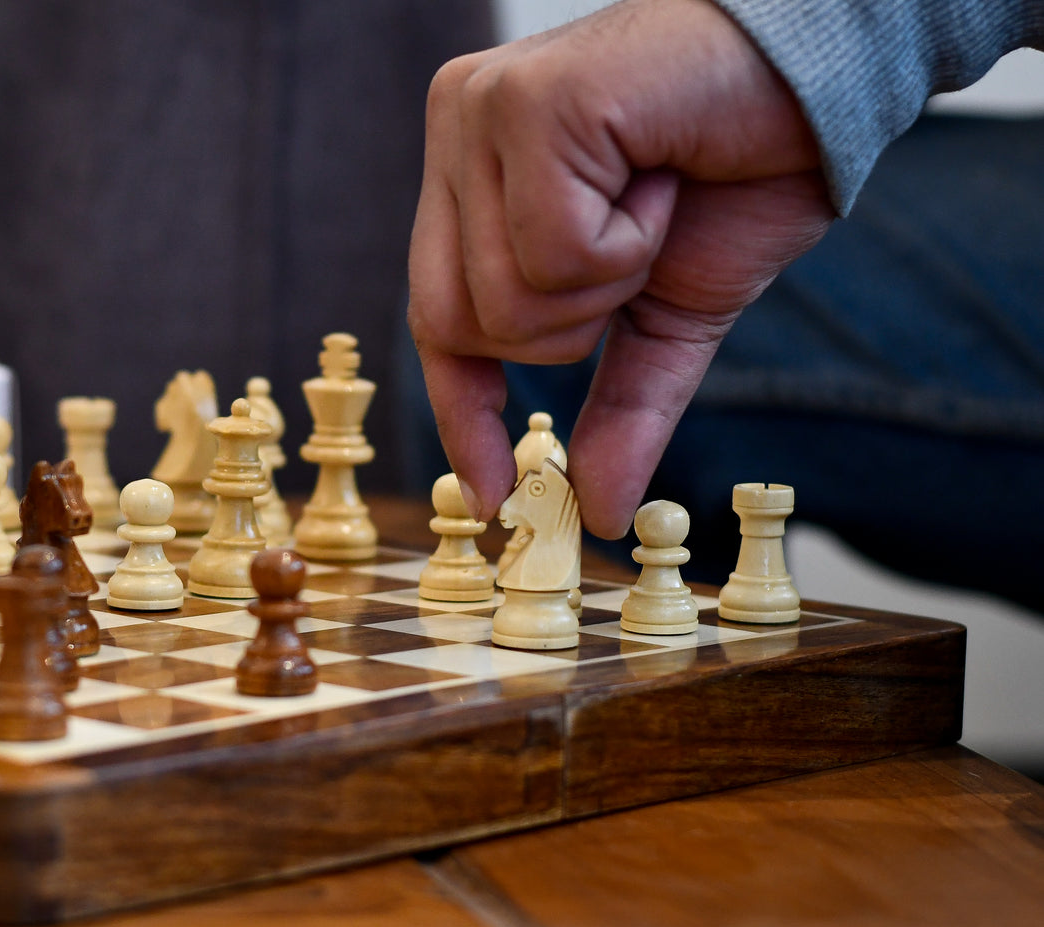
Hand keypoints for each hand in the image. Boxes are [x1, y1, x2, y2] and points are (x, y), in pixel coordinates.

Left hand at [408, 0, 834, 536]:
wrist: (821, 82)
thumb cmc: (734, 175)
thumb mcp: (665, 316)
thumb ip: (621, 408)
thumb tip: (600, 512)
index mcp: (472, 174)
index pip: (436, 322)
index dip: (463, 413)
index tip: (490, 495)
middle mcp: (457, 132)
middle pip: (464, 326)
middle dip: (568, 327)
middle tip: (636, 249)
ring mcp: (481, 112)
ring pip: (504, 301)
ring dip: (606, 280)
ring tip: (650, 200)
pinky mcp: (527, 103)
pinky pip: (553, 252)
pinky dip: (625, 242)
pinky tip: (656, 175)